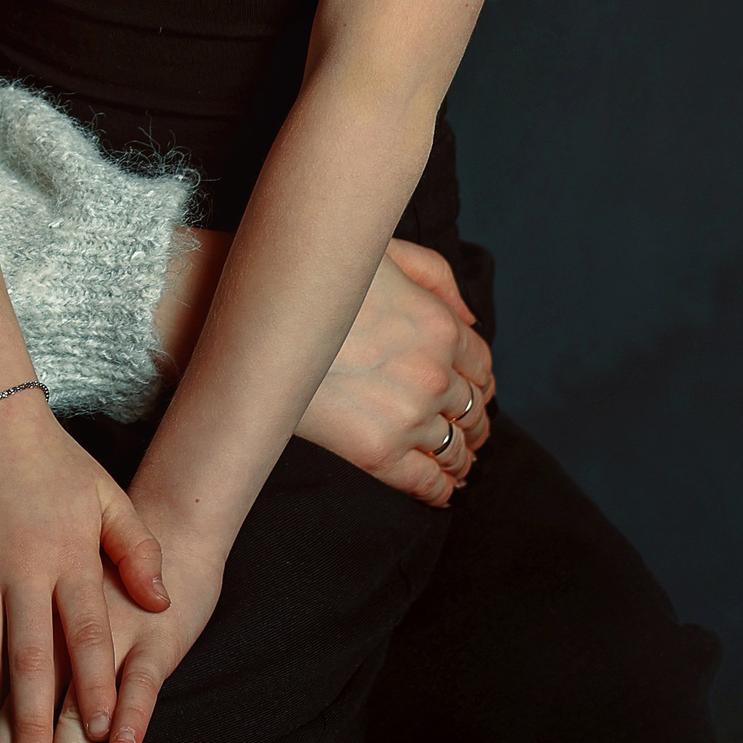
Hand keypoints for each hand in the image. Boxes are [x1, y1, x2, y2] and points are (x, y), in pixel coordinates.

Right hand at [0, 393, 168, 742]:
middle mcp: (19, 565)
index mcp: (67, 553)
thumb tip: (163, 603)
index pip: (86, 631)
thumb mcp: (108, 496)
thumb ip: (137, 550)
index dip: (96, 683)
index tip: (103, 733)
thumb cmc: (56, 460)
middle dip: (32, 719)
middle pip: (28, 656)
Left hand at [14, 531, 227, 742]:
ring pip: (81, 702)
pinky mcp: (157, 639)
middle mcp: (67, 638)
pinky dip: (133, 707)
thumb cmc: (98, 558)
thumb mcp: (52, 588)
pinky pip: (144, 678)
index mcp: (34, 627)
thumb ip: (8, 631)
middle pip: (29, 707)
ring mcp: (113, 641)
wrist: (168, 522)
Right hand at [296, 239, 493, 504]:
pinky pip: (427, 482)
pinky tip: (442, 490)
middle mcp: (434, 375)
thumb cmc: (317, 277)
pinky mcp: (378, 452)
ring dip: (462, 457)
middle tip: (468, 432)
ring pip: (455, 448)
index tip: (474, 392)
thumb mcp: (385, 252)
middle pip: (473, 410)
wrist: (261, 320)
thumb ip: (436, 277)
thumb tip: (470, 319)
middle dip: (473, 422)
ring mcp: (409, 417)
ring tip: (458, 464)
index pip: (481, 365)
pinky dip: (441, 490)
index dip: (480, 381)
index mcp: (441, 327)